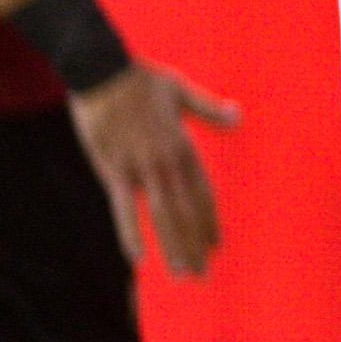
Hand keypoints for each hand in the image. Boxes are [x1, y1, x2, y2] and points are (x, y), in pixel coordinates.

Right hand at [70, 57, 240, 279]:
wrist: (101, 67)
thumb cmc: (141, 78)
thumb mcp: (182, 91)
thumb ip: (209, 109)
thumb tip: (239, 115)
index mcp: (183, 146)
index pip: (203, 193)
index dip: (209, 221)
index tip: (215, 245)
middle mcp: (167, 161)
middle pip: (187, 211)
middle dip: (195, 244)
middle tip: (203, 274)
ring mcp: (141, 166)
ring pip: (163, 215)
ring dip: (174, 246)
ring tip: (183, 274)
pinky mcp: (112, 167)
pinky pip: (124, 207)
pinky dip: (131, 232)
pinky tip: (138, 258)